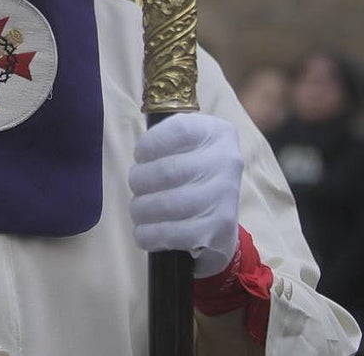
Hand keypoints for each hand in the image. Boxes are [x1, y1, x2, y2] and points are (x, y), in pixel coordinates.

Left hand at [129, 113, 242, 277]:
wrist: (219, 222)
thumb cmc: (191, 174)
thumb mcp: (185, 145)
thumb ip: (165, 136)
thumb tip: (139, 148)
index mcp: (217, 133)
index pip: (178, 130)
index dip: (149, 144)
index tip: (141, 156)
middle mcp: (227, 161)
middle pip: (167, 170)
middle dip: (139, 181)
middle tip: (135, 186)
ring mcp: (226, 196)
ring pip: (167, 204)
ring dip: (141, 210)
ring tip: (138, 210)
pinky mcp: (219, 229)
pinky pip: (172, 233)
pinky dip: (149, 234)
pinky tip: (145, 232)